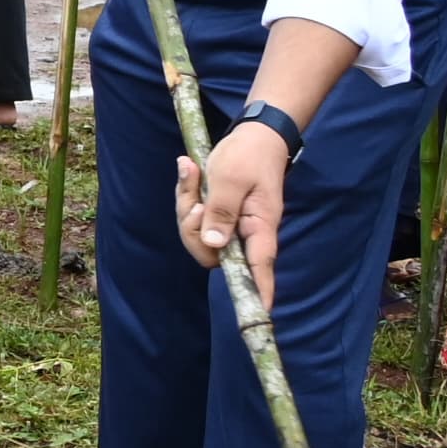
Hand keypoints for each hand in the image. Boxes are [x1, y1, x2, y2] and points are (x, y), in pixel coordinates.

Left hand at [174, 119, 291, 298]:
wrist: (253, 135)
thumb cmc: (248, 155)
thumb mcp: (231, 179)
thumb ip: (221, 212)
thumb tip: (214, 244)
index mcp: (260, 226)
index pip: (260, 266)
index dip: (259, 290)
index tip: (260, 313)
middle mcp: (246, 231)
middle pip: (212, 253)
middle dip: (191, 227)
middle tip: (193, 193)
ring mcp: (231, 224)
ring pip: (198, 234)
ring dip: (186, 205)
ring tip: (191, 172)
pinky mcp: (218, 215)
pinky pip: (193, 217)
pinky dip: (186, 196)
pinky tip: (189, 169)